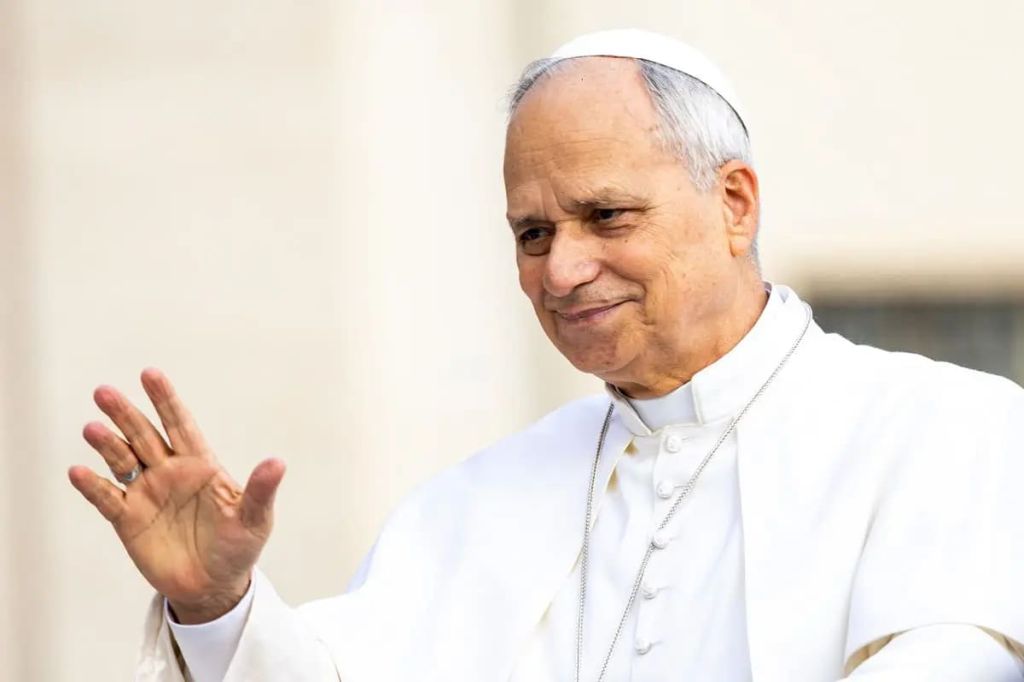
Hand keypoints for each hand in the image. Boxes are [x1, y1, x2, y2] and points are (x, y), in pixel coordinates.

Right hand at [68, 368, 285, 622]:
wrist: (214, 586)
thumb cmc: (238, 546)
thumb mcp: (254, 518)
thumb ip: (260, 490)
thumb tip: (277, 463)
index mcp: (200, 464)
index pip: (180, 424)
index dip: (165, 399)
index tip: (149, 373)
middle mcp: (169, 472)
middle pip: (144, 436)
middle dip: (126, 414)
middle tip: (104, 392)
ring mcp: (147, 493)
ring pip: (122, 460)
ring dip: (106, 445)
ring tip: (92, 428)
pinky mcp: (129, 520)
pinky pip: (107, 498)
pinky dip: (93, 486)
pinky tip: (78, 472)